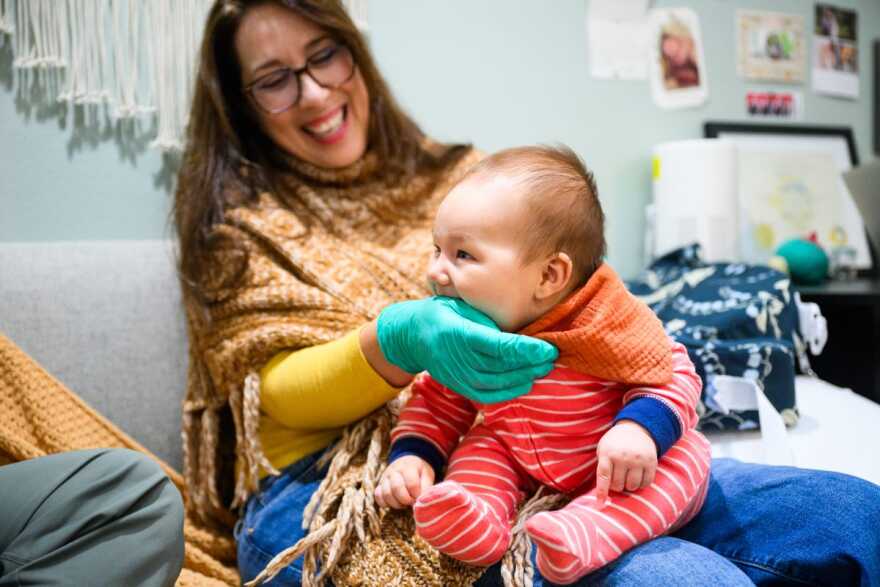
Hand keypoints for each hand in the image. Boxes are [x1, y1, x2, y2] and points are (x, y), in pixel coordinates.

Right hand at [375, 455, 434, 508]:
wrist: (407, 461)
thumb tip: (420, 502)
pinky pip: (378, 496)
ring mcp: (385, 478)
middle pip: (397, 488)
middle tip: (411, 501)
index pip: (412, 484)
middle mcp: (394, 471)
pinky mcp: (380, 485)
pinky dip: (385, 503)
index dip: (416, 494)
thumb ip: (426, 488)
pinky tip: (395, 502)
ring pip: (386, 494)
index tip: (419, 496)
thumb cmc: (419, 471)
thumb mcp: (427, 475)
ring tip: (404, 503)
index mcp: (408, 467)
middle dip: (406, 500)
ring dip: (396, 503)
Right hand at [376, 296, 557, 402]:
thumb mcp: (464, 307)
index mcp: (461, 333)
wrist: (413, 335)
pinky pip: (488, 395)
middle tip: (554, 356)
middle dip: (532, 364)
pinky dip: (509, 391)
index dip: (529, 350)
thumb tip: (521, 335)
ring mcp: (458, 376)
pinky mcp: (459, 386)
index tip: (549, 347)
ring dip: (525, 377)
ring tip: (544, 369)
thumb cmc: (444, 313)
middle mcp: (459, 358)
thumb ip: (489, 322)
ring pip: (499, 383)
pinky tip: (525, 383)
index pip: (502, 347)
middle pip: (504, 367)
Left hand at [594, 420, 657, 506]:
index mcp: (608, 453)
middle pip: (618, 485)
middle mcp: (623, 457)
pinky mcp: (651, 462)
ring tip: (627, 476)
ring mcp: (638, 460)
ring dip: (629, 486)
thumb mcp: (603, 449)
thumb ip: (603, 468)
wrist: (636, 428)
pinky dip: (641, 484)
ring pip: (632, 486)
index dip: (602, 492)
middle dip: (616, 485)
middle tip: (618, 477)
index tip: (600, 504)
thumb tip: (603, 494)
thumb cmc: (615, 443)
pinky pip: (646, 483)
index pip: (604, 477)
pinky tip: (638, 476)